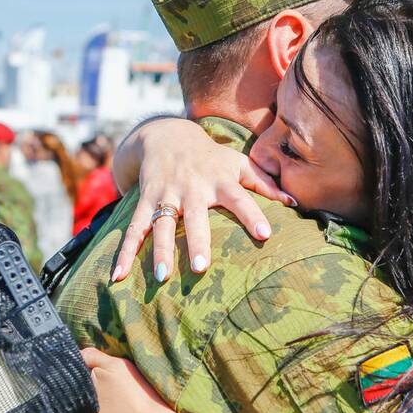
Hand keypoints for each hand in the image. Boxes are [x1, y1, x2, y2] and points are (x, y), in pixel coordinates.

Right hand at [112, 119, 293, 281]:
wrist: (165, 135)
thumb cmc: (211, 157)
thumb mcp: (239, 163)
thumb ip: (265, 182)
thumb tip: (296, 202)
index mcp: (219, 180)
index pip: (240, 198)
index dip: (253, 214)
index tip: (266, 234)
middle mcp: (192, 188)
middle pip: (195, 217)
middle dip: (197, 241)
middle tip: (201, 268)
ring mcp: (165, 195)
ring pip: (161, 225)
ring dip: (160, 251)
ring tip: (162, 277)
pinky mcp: (144, 202)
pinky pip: (132, 230)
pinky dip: (123, 253)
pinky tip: (116, 277)